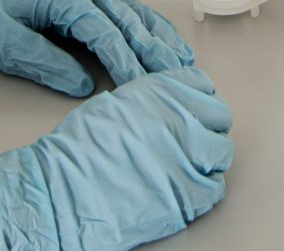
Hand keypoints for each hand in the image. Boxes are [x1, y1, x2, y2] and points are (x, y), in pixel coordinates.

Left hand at [0, 0, 194, 97]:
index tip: (140, 85)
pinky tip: (164, 40)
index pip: (104, 32)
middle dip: (153, 51)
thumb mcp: (2, 40)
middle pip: (127, 20)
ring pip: (132, 11)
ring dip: (158, 37)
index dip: (124, 61)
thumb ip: (43, 62)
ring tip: (182, 63)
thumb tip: (82, 84)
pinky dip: (148, 25)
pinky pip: (125, 8)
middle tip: (176, 79)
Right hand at [0, 66, 233, 250]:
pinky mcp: (185, 197)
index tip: (195, 109)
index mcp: (160, 93)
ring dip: (209, 157)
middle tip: (194, 137)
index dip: (198, 99)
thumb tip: (171, 106)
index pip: (203, 86)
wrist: (62, 192)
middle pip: (219, 118)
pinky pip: (213, 188)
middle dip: (207, 127)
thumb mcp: (115, 103)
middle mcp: (178, 121)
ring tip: (192, 162)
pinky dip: (205, 187)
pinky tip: (189, 185)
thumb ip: (150, 99)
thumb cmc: (77, 151)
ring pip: (221, 153)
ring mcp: (185, 160)